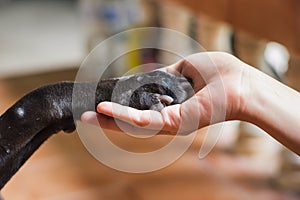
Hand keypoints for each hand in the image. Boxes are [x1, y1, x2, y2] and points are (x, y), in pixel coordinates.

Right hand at [81, 52, 248, 134]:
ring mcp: (169, 123)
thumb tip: (153, 74)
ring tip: (87, 115)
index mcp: (170, 106)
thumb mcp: (186, 69)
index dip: (121, 105)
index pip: (140, 108)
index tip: (103, 100)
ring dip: (108, 120)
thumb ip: (167, 75)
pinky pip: (142, 120)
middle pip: (132, 120)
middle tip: (87, 114)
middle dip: (109, 118)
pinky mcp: (172, 123)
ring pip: (132, 124)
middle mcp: (167, 118)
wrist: (240, 84)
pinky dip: (121, 115)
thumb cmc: (219, 75)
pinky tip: (103, 109)